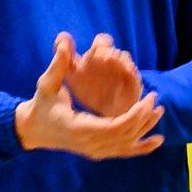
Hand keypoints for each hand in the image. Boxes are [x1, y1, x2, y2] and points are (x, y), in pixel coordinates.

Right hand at [12, 32, 165, 159]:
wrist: (33, 129)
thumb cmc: (41, 104)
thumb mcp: (47, 83)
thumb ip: (59, 63)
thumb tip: (64, 39)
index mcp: (80, 128)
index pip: (116, 127)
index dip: (136, 114)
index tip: (149, 97)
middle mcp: (89, 145)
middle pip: (125, 135)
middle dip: (144, 117)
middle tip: (155, 98)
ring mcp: (94, 151)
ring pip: (126, 144)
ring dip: (145, 128)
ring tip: (159, 111)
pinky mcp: (97, 152)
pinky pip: (123, 152)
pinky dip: (141, 148)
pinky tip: (157, 141)